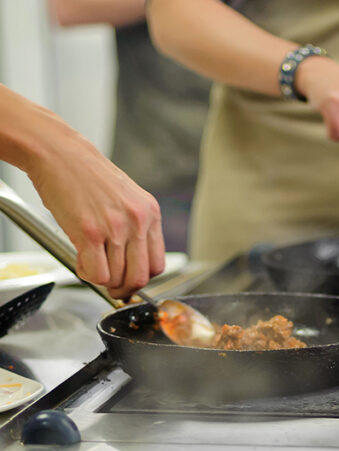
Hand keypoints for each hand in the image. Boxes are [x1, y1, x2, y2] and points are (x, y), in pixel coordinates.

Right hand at [26, 130, 163, 299]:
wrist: (59, 153)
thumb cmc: (87, 176)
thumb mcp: (126, 198)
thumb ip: (135, 227)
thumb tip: (132, 262)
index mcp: (150, 213)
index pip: (157, 264)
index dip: (141, 278)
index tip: (129, 280)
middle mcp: (137, 221)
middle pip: (140, 277)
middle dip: (124, 289)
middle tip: (112, 288)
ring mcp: (114, 228)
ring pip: (116, 278)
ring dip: (101, 280)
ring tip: (90, 264)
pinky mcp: (89, 232)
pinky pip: (96, 274)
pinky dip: (87, 275)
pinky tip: (80, 261)